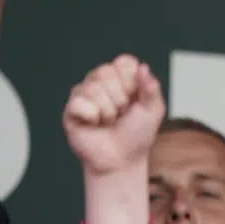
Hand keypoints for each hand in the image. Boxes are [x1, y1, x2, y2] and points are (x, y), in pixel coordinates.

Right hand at [63, 54, 166, 175]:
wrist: (122, 161)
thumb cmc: (137, 135)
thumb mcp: (153, 111)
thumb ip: (151, 88)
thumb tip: (143, 67)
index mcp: (121, 78)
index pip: (124, 62)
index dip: (132, 82)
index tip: (135, 100)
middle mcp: (101, 81)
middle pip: (106, 71)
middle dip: (120, 99)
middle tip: (121, 114)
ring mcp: (84, 94)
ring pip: (93, 88)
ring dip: (108, 111)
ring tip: (108, 121)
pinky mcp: (71, 108)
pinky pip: (79, 102)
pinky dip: (92, 116)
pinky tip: (94, 124)